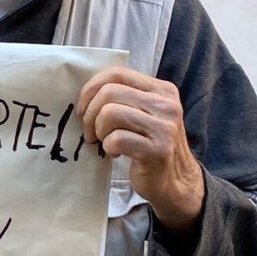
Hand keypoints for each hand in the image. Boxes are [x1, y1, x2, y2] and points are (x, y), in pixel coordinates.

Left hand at [77, 67, 205, 231]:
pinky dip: (108, 147)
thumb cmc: (149, 145)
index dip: (91, 89)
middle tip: (91, 132)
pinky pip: (116, 139)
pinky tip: (116, 153)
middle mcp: (166, 104)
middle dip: (90, 114)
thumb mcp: (143, 114)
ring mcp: (164, 127)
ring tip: (106, 142)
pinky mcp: (158, 149)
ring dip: (99, 131)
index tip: (82, 108)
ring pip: (110, 113)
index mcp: (162, 90)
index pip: (117, 74)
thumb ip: (124, 98)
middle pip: (109, 93)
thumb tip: (86, 92)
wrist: (174, 181)